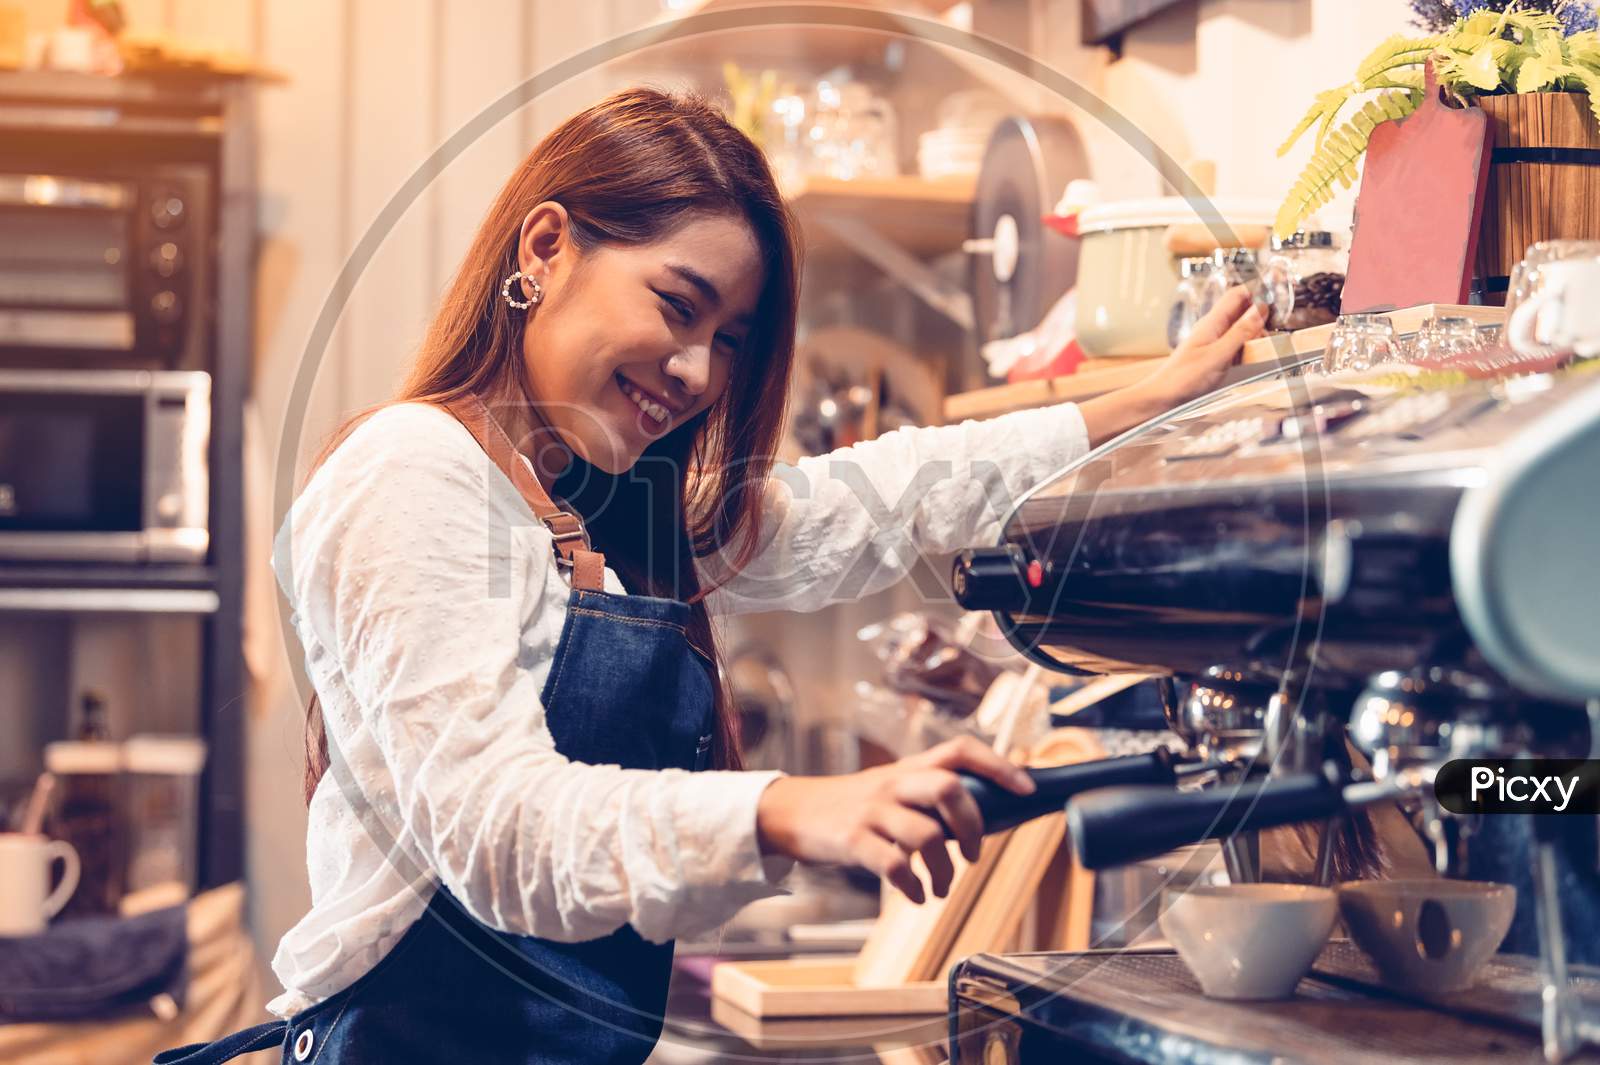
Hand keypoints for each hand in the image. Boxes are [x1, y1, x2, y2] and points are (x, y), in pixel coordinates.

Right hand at [755, 736, 1034, 903]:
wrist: (792, 812)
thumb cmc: (854, 807)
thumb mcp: (891, 790)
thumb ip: (929, 797)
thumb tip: (986, 819)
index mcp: (908, 769)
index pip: (959, 750)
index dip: (998, 765)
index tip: (1026, 789)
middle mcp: (893, 784)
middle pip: (948, 787)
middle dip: (972, 825)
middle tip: (974, 855)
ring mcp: (873, 812)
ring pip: (926, 835)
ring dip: (945, 870)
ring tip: (943, 887)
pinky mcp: (854, 841)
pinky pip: (895, 866)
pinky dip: (914, 887)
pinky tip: (917, 896)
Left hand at [1077, 285, 1267, 447]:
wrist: (1162, 398)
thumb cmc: (1184, 378)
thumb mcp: (1219, 354)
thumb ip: (1241, 332)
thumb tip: (1261, 308)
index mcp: (1213, 322)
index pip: (1238, 294)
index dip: (1258, 292)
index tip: (1277, 297)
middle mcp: (1213, 328)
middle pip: (1243, 311)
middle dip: (1261, 314)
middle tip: (1277, 326)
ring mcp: (1214, 342)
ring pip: (1241, 329)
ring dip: (1256, 332)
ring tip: (1269, 342)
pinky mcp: (1215, 357)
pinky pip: (1237, 345)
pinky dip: (1249, 347)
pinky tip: (1255, 355)